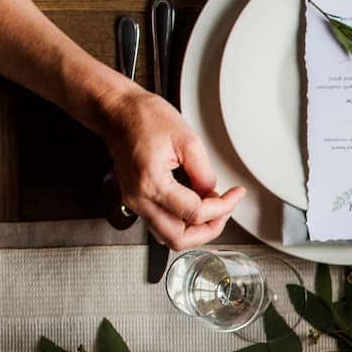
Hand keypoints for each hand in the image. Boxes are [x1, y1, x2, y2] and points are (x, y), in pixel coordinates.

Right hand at [91, 80, 243, 250]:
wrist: (117, 112)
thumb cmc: (144, 118)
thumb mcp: (188, 140)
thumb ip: (204, 174)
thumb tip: (212, 195)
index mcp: (151, 183)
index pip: (195, 214)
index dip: (223, 207)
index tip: (235, 195)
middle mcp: (139, 199)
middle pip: (179, 239)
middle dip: (209, 229)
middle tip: (225, 210)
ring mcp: (135, 202)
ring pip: (169, 237)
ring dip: (195, 229)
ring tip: (213, 209)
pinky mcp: (137, 200)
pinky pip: (162, 224)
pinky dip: (183, 222)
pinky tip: (196, 206)